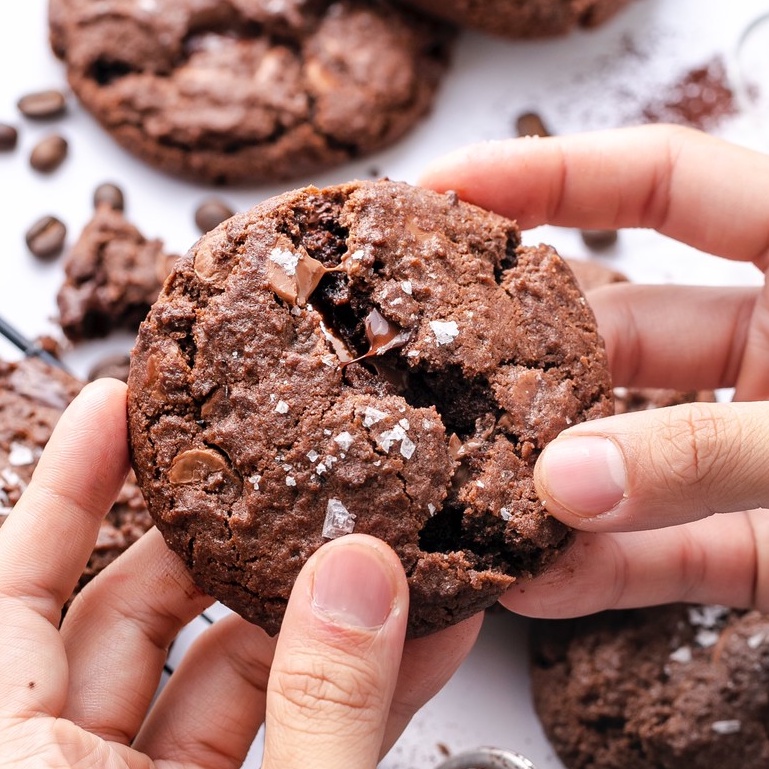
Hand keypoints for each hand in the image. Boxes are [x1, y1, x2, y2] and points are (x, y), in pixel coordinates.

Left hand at [0, 378, 481, 767]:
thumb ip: (318, 712)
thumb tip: (360, 579)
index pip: (12, 592)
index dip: (64, 487)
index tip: (114, 404)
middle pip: (132, 616)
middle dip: (223, 539)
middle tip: (286, 476)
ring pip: (217, 673)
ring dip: (307, 617)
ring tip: (376, 549)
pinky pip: (279, 731)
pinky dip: (343, 689)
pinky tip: (414, 641)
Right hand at [421, 123, 768, 616]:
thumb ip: (710, 454)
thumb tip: (570, 480)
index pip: (664, 184)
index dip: (553, 174)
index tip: (445, 190)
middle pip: (620, 334)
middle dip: (523, 361)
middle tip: (429, 371)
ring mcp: (755, 453)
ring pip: (627, 454)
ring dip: (549, 483)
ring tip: (460, 493)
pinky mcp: (764, 544)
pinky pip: (666, 551)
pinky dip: (603, 569)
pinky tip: (532, 583)